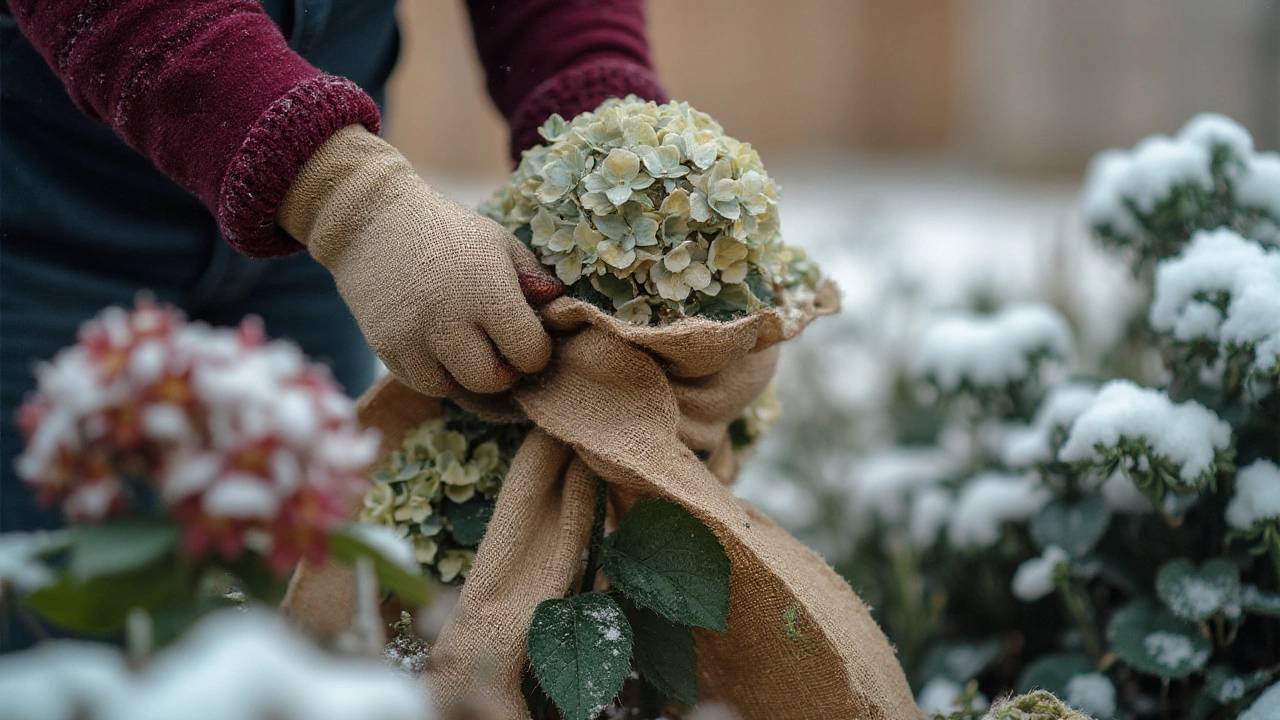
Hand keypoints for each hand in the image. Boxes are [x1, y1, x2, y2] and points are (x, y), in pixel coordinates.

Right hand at [279, 125, 562, 395]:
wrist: (372, 221)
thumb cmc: (448, 231)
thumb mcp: (500, 243)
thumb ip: (534, 278)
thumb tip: (560, 309)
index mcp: (486, 290)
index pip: (529, 353)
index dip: (536, 350)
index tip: (529, 336)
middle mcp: (449, 318)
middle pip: (492, 380)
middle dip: (504, 370)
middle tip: (500, 348)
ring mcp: (413, 337)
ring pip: (455, 388)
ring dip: (468, 375)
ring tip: (469, 346)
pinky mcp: (385, 348)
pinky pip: (423, 383)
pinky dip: (438, 374)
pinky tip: (441, 347)